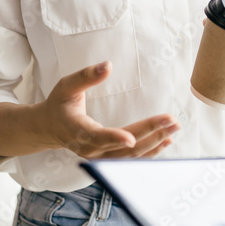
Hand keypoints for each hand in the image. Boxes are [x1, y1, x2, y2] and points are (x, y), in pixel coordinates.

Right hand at [41, 61, 179, 158]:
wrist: (50, 128)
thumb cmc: (59, 104)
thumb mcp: (67, 86)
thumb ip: (86, 76)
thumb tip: (107, 65)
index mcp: (77, 131)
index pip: (98, 137)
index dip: (114, 138)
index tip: (131, 138)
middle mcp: (90, 149)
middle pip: (122, 147)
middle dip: (149, 134)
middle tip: (171, 120)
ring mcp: (99, 157)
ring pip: (130, 157)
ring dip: (154, 143)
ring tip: (174, 129)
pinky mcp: (108, 159)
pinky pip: (131, 160)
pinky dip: (150, 152)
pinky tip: (166, 141)